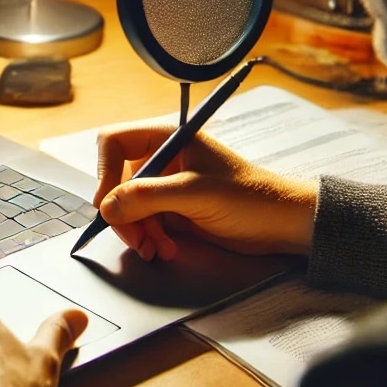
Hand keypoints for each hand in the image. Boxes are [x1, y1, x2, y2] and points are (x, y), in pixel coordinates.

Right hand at [94, 122, 317, 260]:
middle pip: (116, 181)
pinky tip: (165, 248)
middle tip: (135, 238)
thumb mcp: (196, 194)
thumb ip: (148, 197)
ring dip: (136, 230)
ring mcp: (165, 184)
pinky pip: (143, 221)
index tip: (108, 204)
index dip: (104, 172)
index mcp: (166, 138)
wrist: (282, 224)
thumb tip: (106, 207)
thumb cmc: (249, 197)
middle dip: (123, 212)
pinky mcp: (172, 208)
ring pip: (127, 205)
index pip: (114, 143)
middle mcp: (161, 158)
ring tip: (156, 248)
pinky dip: (148, 237)